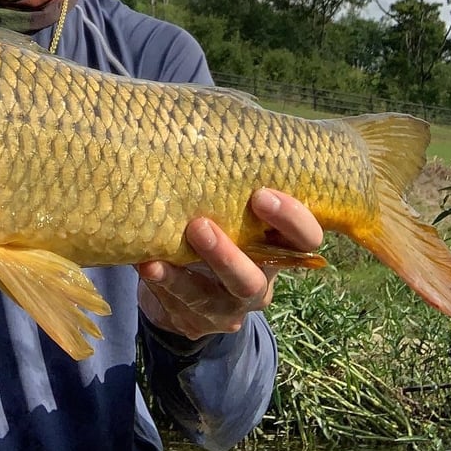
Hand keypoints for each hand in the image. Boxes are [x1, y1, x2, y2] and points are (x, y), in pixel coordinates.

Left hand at [136, 189, 322, 340]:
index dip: (291, 219)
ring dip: (184, 276)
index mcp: (275, 248)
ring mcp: (229, 307)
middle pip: (255, 278)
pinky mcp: (198, 322)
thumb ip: (227, 188)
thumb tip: (206, 128)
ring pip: (214, 299)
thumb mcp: (228, 211)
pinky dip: (162, 284)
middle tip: (200, 225)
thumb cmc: (213, 227)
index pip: (304, 239)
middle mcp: (259, 282)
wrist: (186, 289)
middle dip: (228, 255)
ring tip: (157, 257)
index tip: (261, 194)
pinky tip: (146, 265)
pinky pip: (181, 306)